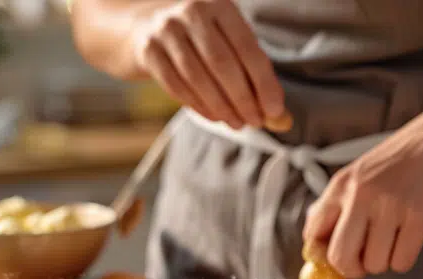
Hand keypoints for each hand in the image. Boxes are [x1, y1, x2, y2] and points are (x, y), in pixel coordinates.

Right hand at [131, 0, 284, 127]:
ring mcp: (167, 30)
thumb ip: (250, 72)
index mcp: (220, 5)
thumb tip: (279, 115)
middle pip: (223, 63)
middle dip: (243, 98)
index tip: (274, 110)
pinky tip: (213, 116)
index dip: (263, 82)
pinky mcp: (148, 50)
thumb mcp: (223, 41)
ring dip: (221, 106)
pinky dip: (198, 105)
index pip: (248, 47)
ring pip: (199, 77)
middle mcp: (193, 12)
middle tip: (255, 121)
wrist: (142, 31)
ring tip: (236, 123)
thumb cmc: (195, 41)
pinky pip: (176, 85)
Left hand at [303, 90, 422, 278]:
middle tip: (360, 265)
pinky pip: (401, 262)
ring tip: (389, 243)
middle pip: (339, 257)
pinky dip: (403, 260)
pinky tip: (406, 242)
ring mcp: (390, 208)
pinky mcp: (419, 218)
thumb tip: (316, 243)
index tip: (330, 261)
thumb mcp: (355, 176)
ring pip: (374, 264)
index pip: (312, 234)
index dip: (319, 256)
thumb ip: (335, 206)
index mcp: (340, 187)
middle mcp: (360, 197)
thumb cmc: (399, 160)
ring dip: (382, 263)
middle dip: (350, 270)